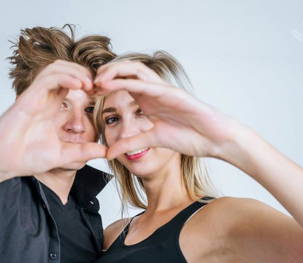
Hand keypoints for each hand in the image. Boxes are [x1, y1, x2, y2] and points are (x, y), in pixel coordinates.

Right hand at [0, 60, 105, 178]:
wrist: (3, 164)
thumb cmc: (26, 158)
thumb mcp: (64, 155)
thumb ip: (84, 151)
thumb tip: (105, 152)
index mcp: (53, 109)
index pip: (72, 85)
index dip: (89, 84)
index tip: (103, 92)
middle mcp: (45, 99)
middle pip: (66, 71)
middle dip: (85, 73)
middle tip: (100, 85)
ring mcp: (36, 97)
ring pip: (56, 69)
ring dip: (76, 71)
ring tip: (90, 83)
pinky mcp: (27, 98)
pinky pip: (47, 79)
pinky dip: (65, 77)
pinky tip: (79, 85)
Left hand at [95, 60, 246, 160]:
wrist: (214, 140)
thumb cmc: (189, 136)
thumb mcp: (151, 140)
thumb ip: (130, 143)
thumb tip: (109, 152)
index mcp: (148, 100)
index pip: (122, 84)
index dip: (104, 86)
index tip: (88, 93)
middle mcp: (153, 91)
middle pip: (125, 71)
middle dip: (105, 74)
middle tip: (88, 83)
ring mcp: (162, 90)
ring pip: (134, 70)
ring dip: (113, 71)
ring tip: (97, 80)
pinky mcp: (172, 93)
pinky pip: (146, 83)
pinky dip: (126, 81)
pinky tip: (110, 83)